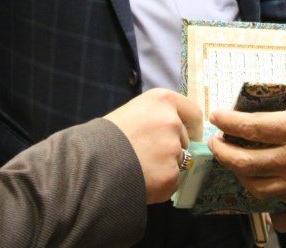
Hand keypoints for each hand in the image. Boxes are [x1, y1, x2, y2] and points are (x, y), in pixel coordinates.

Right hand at [105, 89, 202, 203]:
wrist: (91, 162)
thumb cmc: (107, 135)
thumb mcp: (134, 111)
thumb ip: (158, 116)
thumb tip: (176, 129)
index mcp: (163, 101)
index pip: (193, 113)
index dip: (191, 126)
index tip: (188, 135)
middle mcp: (172, 122)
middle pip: (185, 139)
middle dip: (173, 148)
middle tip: (149, 155)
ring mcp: (173, 149)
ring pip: (179, 161)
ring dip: (165, 166)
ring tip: (141, 167)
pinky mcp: (170, 175)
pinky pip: (172, 181)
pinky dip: (160, 184)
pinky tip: (142, 180)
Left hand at [207, 53, 285, 203]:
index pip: (251, 127)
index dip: (228, 121)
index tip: (218, 115)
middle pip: (245, 162)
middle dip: (224, 152)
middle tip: (216, 142)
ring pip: (257, 187)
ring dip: (239, 173)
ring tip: (234, 160)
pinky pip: (277, 199)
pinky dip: (260, 189)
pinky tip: (259, 177)